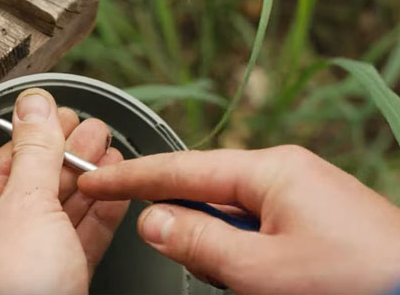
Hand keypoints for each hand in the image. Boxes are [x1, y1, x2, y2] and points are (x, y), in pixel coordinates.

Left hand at [0, 89, 128, 293]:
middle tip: (92, 128)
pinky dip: (101, 212)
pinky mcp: (63, 283)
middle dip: (66, 155)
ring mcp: (30, 270)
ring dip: (88, 179)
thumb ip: (34, 154)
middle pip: (33, 188)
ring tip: (109, 149)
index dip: (30, 138)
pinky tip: (116, 187)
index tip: (56, 114)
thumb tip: (34, 104)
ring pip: (61, 213)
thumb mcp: (25, 210)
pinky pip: (81, 240)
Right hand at [78, 145, 399, 292]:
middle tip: (210, 272)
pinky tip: (267, 283)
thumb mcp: (262, 272)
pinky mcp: (316, 223)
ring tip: (252, 284)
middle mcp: (287, 175)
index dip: (130, 177)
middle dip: (190, 231)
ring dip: (224, 253)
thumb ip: (199, 242)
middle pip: (207, 195)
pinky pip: (260, 233)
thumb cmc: (360, 285)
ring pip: (233, 220)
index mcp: (271, 172)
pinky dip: (248, 258)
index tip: (93, 179)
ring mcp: (304, 198)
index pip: (180, 168)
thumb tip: (153, 220)